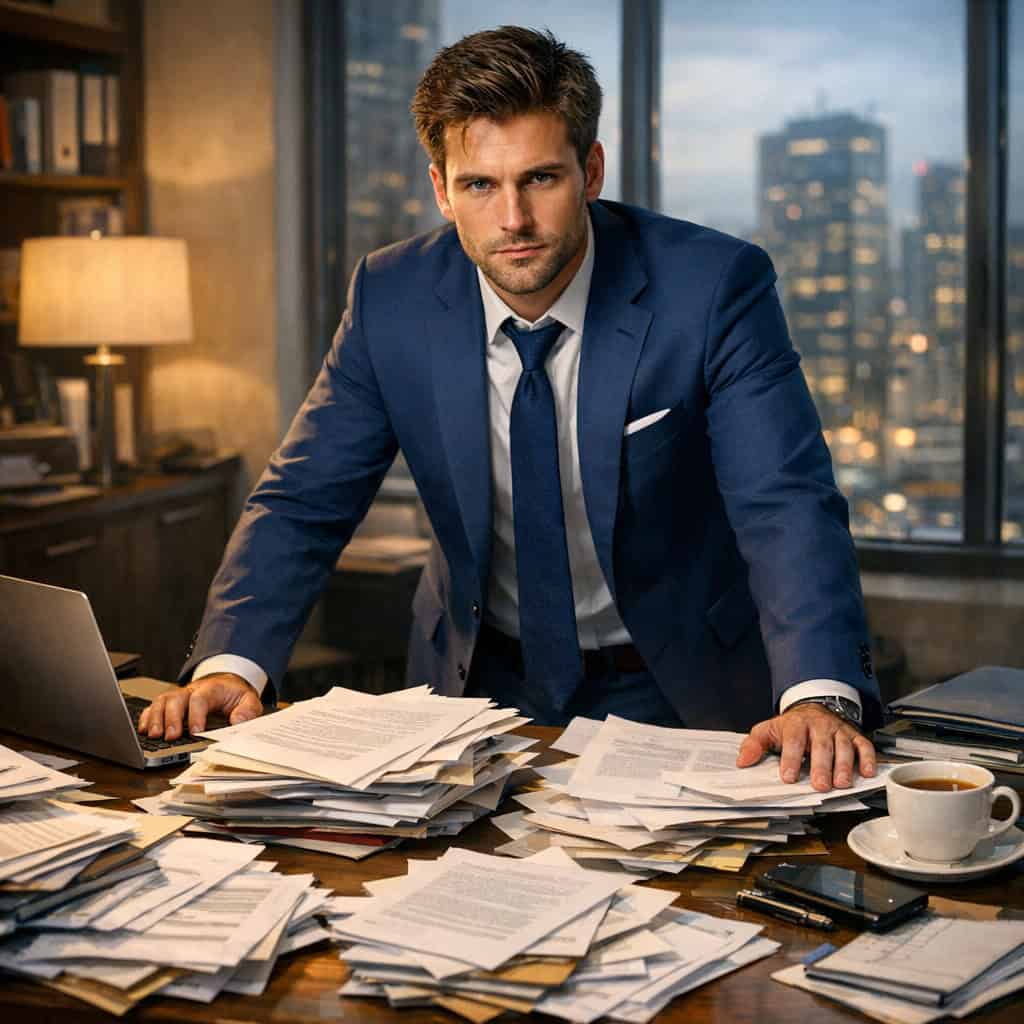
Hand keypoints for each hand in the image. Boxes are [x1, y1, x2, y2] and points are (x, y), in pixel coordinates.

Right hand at [137, 673, 262, 740]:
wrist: (228, 685)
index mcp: (212, 688)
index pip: (200, 698)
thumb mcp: (249, 700)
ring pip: (162, 701)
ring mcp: (179, 696)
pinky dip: (146, 717)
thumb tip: (237, 721)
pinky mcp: (171, 704)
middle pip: (176, 698)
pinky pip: (154, 706)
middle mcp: (192, 690)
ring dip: (155, 718)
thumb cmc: (235, 696)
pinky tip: (144, 729)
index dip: (196, 715)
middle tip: (170, 737)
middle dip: (171, 718)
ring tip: (154, 735)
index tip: (196, 731)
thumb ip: (247, 710)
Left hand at [735, 703, 875, 791]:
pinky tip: (867, 773)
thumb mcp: (768, 731)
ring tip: (841, 783)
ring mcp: (839, 730)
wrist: (812, 708)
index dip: (791, 759)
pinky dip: (868, 758)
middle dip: (821, 766)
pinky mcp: (854, 735)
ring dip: (844, 766)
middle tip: (819, 785)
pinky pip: (865, 746)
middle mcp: (820, 726)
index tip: (787, 776)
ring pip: (844, 747)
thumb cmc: (790, 726)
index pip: (793, 740)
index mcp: (796, 724)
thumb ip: (754, 745)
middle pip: (821, 746)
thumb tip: (742, 762)